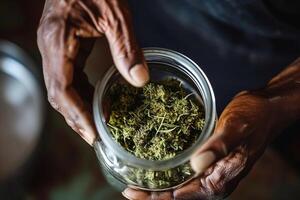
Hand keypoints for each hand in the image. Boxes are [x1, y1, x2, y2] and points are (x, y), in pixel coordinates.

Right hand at [37, 0, 148, 144]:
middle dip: (76, 118)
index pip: (62, 89)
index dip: (77, 115)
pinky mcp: (62, 47)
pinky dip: (80, 93)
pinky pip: (67, 77)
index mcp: (59, 41)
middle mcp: (50, 48)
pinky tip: (94, 102)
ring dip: (78, 108)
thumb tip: (140, 80)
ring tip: (97, 125)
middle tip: (96, 137)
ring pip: (61, 88)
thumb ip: (126, 48)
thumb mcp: (116, 15)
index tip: (93, 134)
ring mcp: (54, 48)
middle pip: (58, 94)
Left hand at [123, 91, 281, 199]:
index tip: (132, 192)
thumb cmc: (254, 117)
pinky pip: (187, 174)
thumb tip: (196, 165)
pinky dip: (170, 173)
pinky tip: (158, 166)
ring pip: (181, 186)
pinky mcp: (211, 163)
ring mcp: (213, 173)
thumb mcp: (237, 127)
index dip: (156, 197)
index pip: (182, 196)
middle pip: (178, 195)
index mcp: (220, 178)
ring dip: (159, 185)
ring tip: (138, 179)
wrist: (265, 109)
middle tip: (129, 188)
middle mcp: (215, 181)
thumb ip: (219, 146)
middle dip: (152, 195)